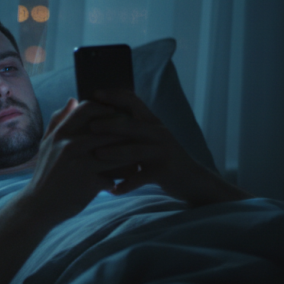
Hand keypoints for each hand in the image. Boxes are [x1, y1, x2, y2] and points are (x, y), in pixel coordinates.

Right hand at [18, 97, 142, 219]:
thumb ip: (58, 121)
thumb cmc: (46, 174)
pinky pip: (114, 175)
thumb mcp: (46, 145)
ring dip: (128, 154)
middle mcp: (69, 144)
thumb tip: (73, 100)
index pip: (88, 108)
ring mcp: (80, 163)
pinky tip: (126, 180)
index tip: (116, 116)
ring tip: (136, 158)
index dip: (106, 109)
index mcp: (60, 133)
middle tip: (135, 137)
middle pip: (108, 128)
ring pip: (116, 151)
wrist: (39, 206)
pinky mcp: (89, 182)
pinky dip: (121, 177)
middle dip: (124, 132)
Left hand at [87, 90, 251, 204]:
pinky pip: (141, 178)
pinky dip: (127, 185)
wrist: (192, 180)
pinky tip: (112, 190)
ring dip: (115, 152)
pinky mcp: (164, 172)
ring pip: (135, 150)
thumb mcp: (150, 138)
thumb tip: (100, 117)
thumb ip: (131, 128)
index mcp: (151, 122)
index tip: (94, 94)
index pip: (132, 101)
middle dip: (110, 124)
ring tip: (98, 154)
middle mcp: (158, 133)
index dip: (114, 96)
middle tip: (91, 126)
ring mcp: (162, 152)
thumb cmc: (162, 158)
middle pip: (131, 125)